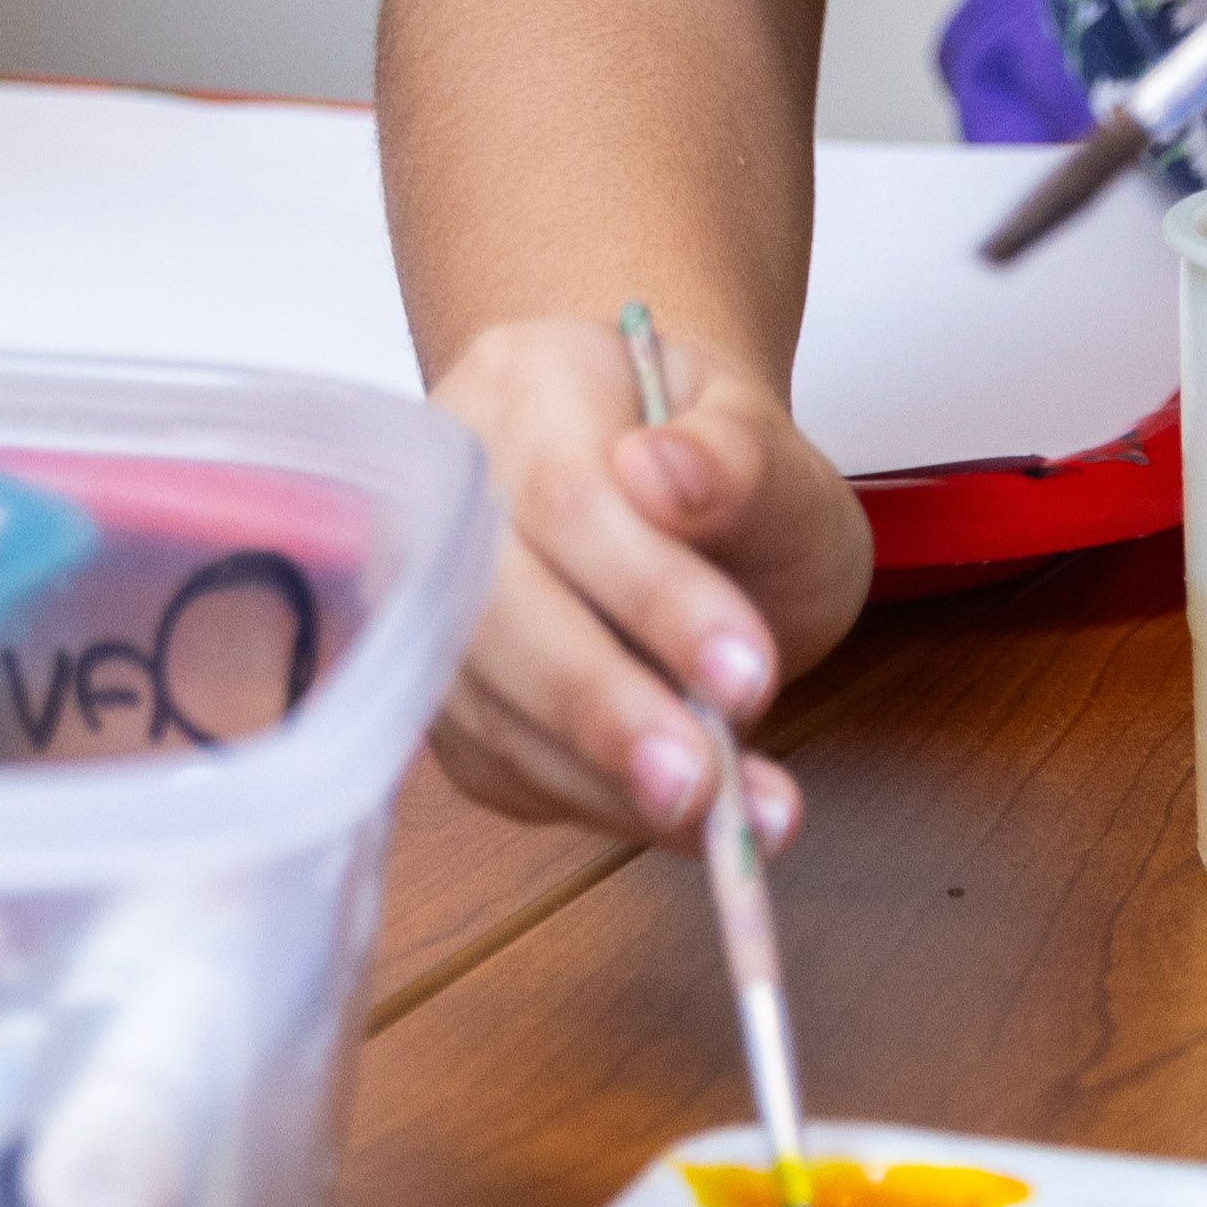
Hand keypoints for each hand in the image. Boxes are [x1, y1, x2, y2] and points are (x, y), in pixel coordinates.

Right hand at [422, 307, 855, 840]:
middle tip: (702, 785)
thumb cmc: (727, 474)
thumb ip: (738, 461)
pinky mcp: (445, 691)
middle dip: (601, 707)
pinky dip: (591, 805)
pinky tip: (678, 819)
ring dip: (604, 781)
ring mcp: (430, 591)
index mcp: (531, 384)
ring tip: (725, 822)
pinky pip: (499, 766)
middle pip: (494, 606)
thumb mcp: (777, 449)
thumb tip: (662, 474)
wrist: (687, 504)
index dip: (651, 594)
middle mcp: (451, 483)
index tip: (748, 671)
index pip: (567, 496)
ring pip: (486, 703)